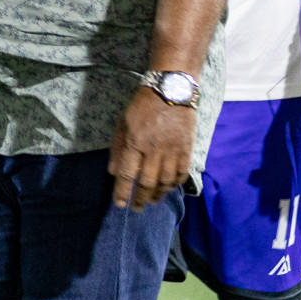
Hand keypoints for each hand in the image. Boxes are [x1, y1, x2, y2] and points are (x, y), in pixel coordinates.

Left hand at [109, 88, 194, 211]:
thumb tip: (113, 172)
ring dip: (158, 194)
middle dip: (141, 198)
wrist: (171, 91)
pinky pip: (182, 173)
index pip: (127, 173)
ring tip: (152, 200)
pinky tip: (169, 188)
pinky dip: (175, 184)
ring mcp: (173, 150)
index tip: (120, 204)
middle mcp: (154, 149)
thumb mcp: (123, 123)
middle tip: (138, 208)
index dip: (123, 191)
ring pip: (166, 181)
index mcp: (135, 142)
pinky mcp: (187, 149)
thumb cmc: (142, 106)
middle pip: (147, 181)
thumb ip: (118, 148)